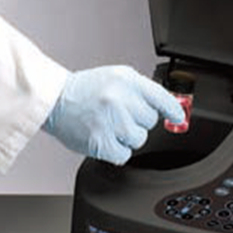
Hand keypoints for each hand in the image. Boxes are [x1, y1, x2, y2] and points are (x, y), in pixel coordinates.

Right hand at [43, 65, 183, 164]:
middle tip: (120, 115)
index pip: (161, 97)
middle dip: (138, 121)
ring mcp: (111, 121)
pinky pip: (124, 154)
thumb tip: (170, 107)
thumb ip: (143, 91)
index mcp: (127, 80)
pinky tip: (105, 137)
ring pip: (139, 139)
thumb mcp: (117, 78)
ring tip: (110, 126)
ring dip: (127, 137)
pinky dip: (117, 150)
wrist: (53, 100)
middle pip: (150, 121)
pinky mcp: (101, 142)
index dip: (173, 110)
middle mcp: (120, 99)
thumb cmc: (86, 90)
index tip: (178, 118)